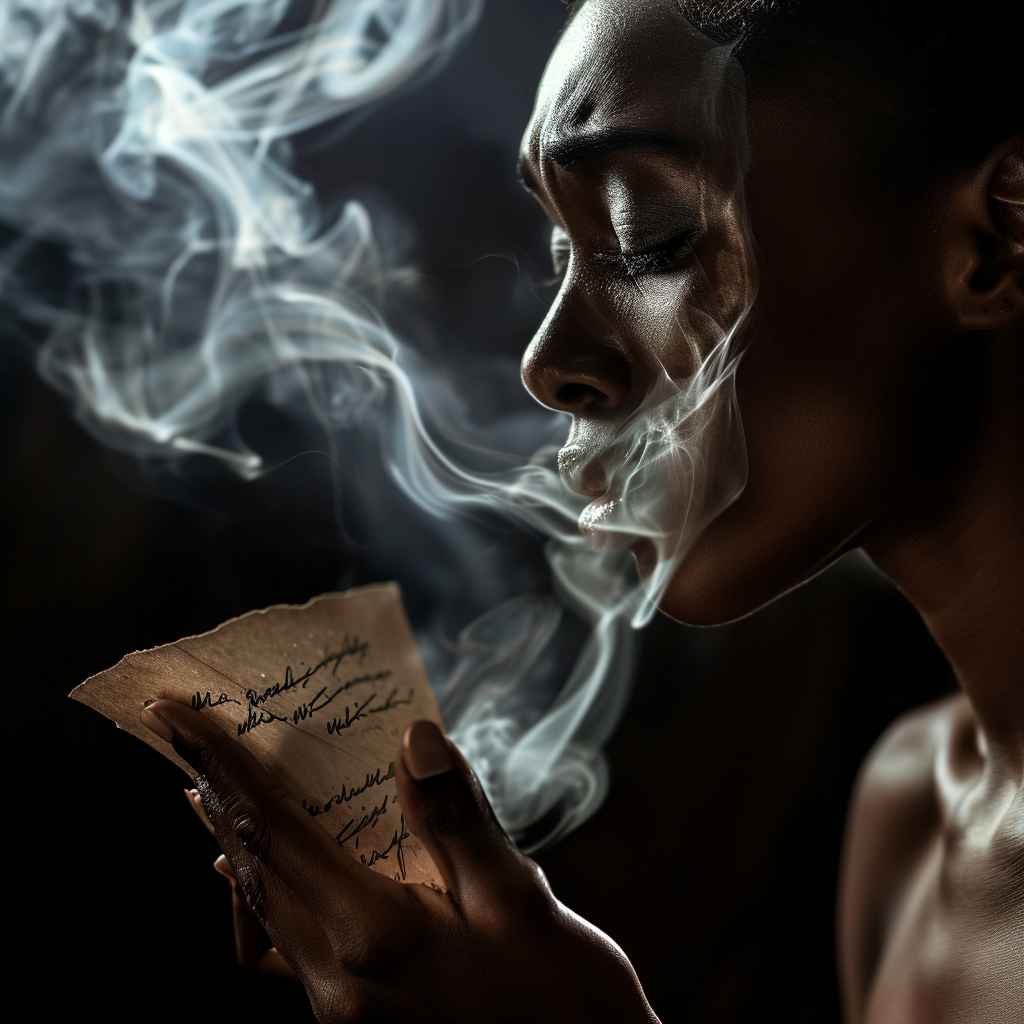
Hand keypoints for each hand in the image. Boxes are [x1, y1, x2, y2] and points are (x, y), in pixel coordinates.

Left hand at [144, 701, 659, 1023]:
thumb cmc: (562, 1005)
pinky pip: (284, 949)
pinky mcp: (356, 1019)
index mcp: (373, 940)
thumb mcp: (520, 903)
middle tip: (197, 743)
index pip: (274, 833)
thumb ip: (455, 818)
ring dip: (239, 846)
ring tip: (228, 794)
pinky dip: (269, 899)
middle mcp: (337, 982)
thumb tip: (412, 739)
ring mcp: (340, 1010)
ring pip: (263, 909)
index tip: (179, 719)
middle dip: (218, 799)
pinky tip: (281, 877)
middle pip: (252, 870)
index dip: (223, 768)